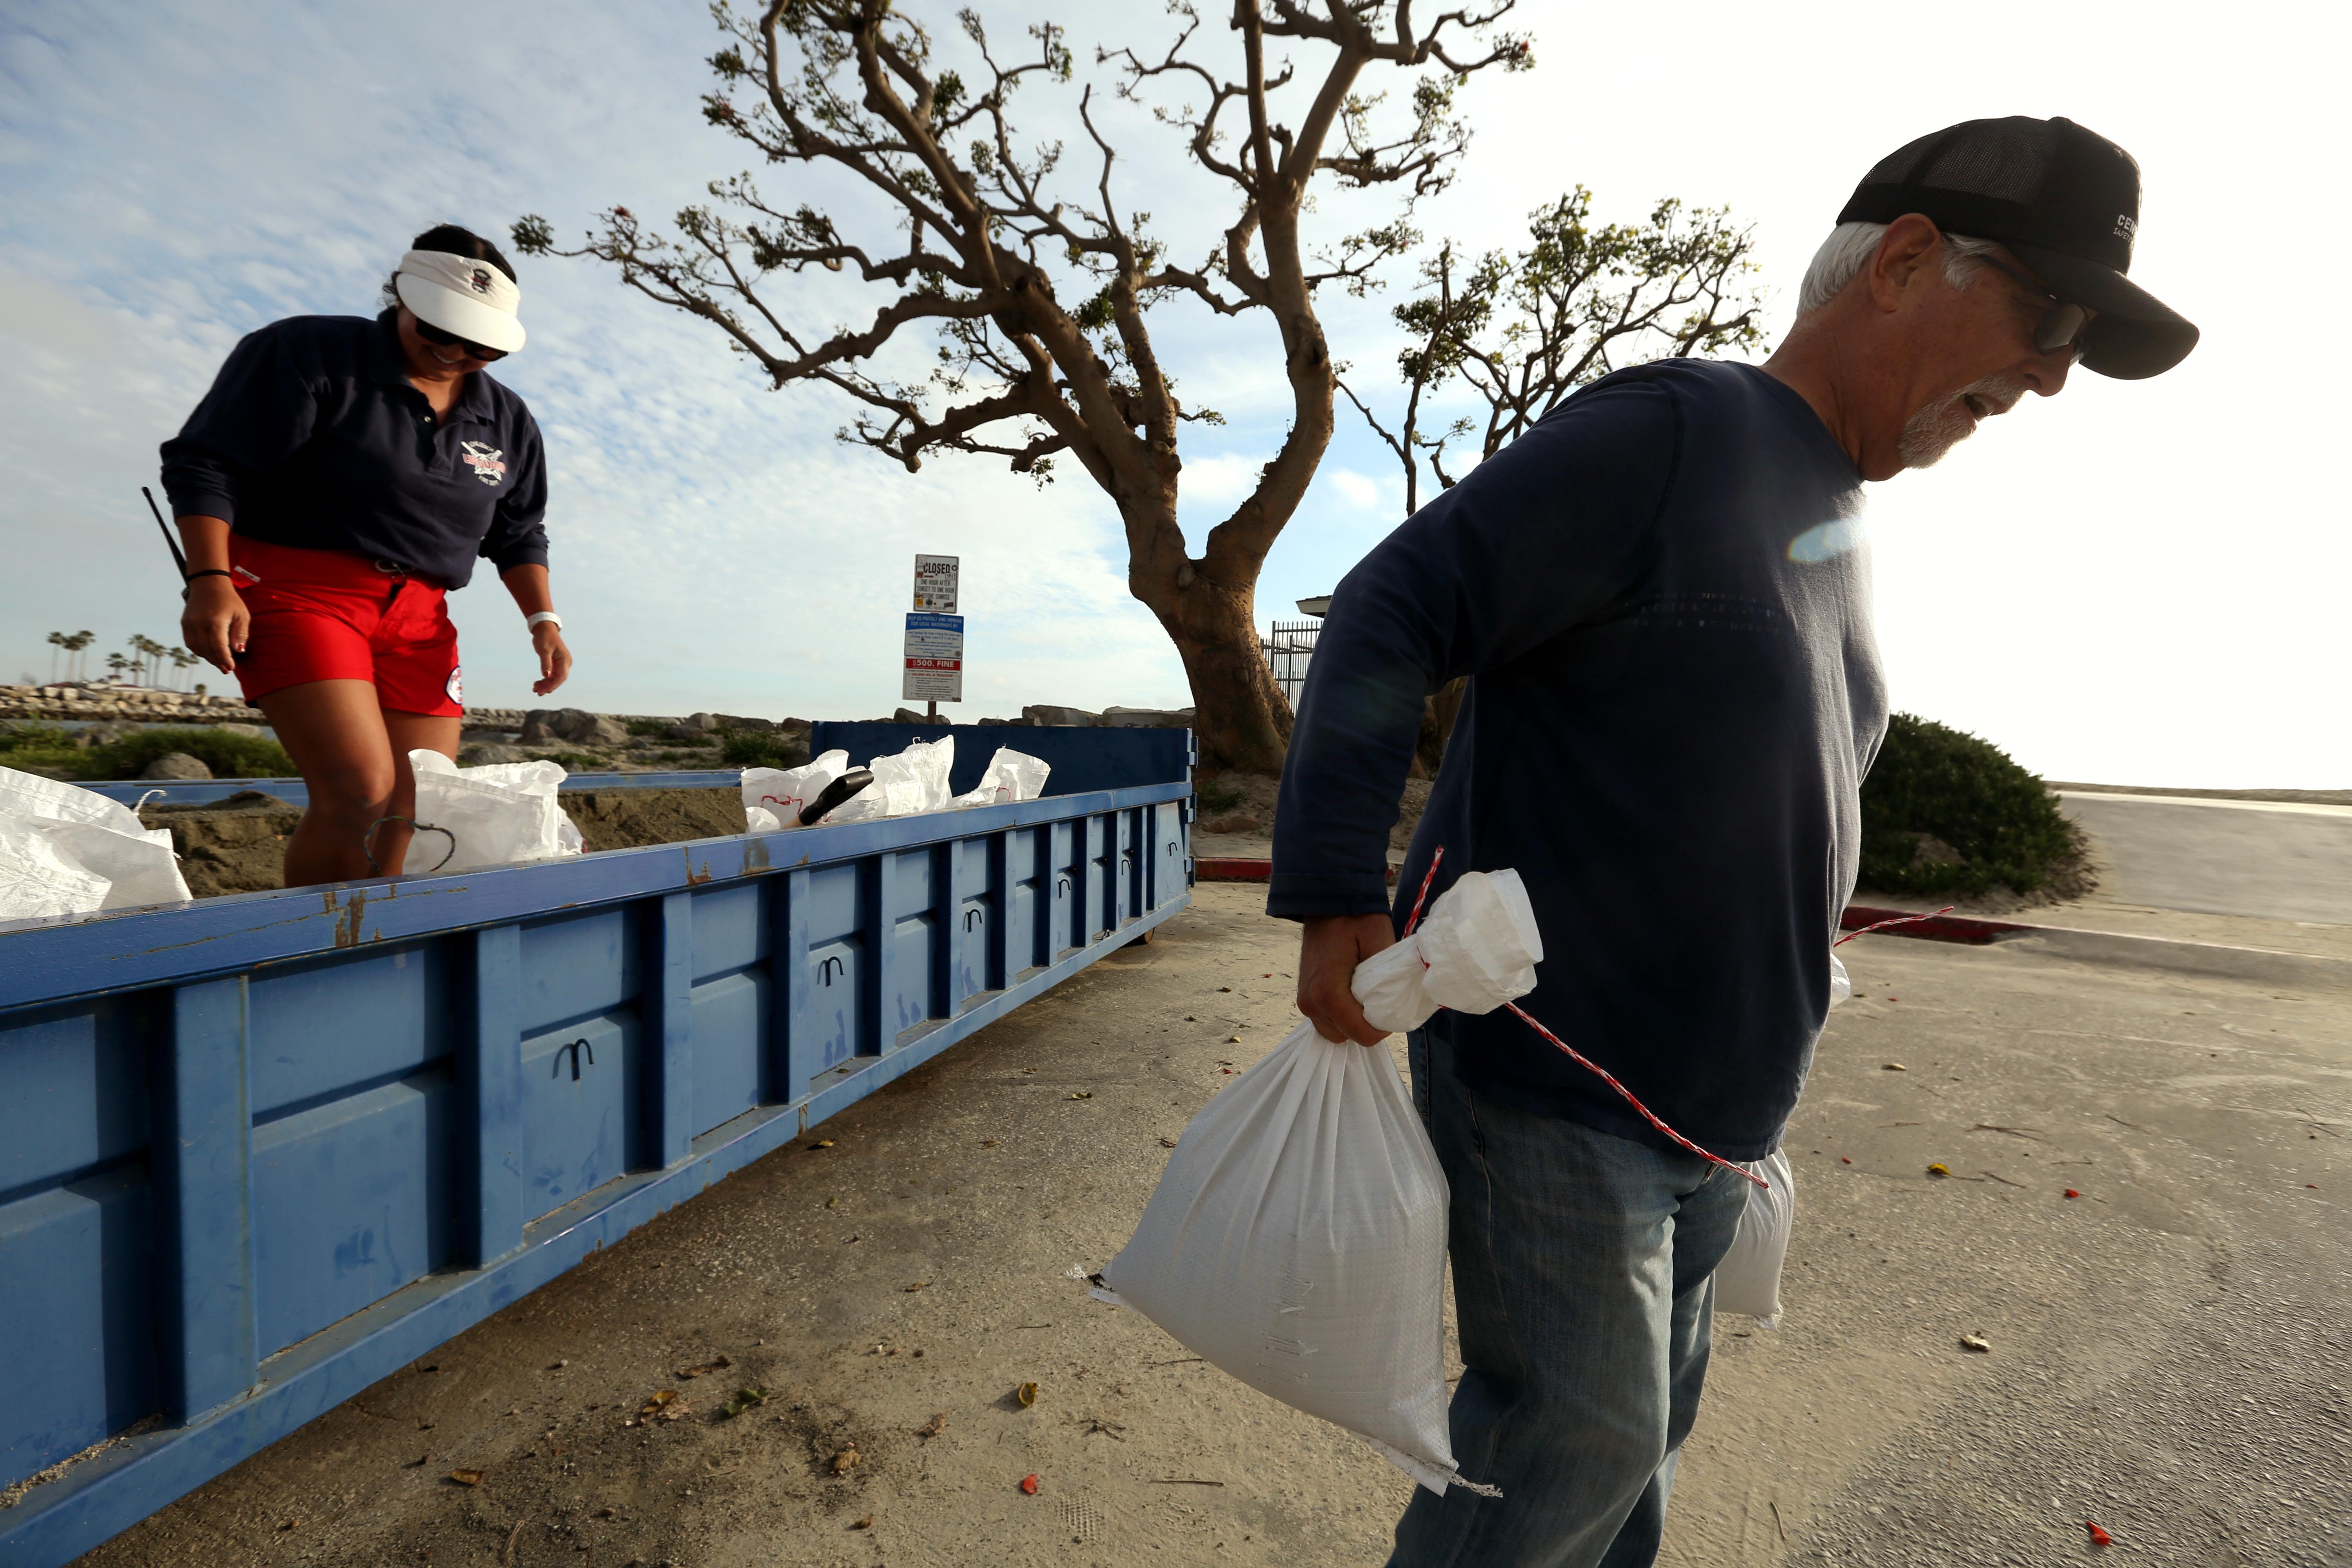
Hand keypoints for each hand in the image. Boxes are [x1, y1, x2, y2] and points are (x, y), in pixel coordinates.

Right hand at [180, 576, 247, 672]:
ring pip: (197, 648)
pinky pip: (190, 642)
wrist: (208, 583)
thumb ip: (240, 634)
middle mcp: (199, 623)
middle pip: (207, 650)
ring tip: (219, 662)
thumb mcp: (242, 615)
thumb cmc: (229, 600)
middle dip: (217, 661)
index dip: (225, 659)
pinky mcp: (184, 623)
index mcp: (215, 621)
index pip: (218, 647)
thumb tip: (239, 651)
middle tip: (226, 669)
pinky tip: (208, 652)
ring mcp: (189, 623)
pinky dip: (199, 650)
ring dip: (208, 657)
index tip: (231, 668)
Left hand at [530, 621, 570, 694]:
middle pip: (558, 680)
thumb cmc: (545, 637)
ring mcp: (560, 665)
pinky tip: (537, 683)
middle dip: (548, 686)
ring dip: (545, 685)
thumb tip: (546, 676)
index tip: (544, 690)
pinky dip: (544, 680)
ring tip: (535, 689)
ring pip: (554, 679)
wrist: (544, 629)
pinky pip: (551, 675)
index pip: (561, 676)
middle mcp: (565, 664)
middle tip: (537, 692)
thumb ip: (546, 663)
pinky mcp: (555, 665)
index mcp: (565, 660)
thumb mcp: (544, 650)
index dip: (553, 684)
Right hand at [1297, 913, 1396, 1045]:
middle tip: (1380, 998)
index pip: (1361, 1034)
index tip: (1392, 1004)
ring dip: (1353, 1021)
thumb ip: (1388, 977)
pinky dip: (1341, 1015)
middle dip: (1367, 1024)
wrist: (1326, 898)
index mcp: (1327, 994)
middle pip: (1347, 1036)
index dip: (1383, 1027)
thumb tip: (1397, 1005)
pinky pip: (1326, 1020)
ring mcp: (1305, 1001)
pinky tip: (1353, 994)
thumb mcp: (1379, 940)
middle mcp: (1311, 1003)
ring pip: (1335, 1031)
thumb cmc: (1355, 916)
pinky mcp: (1305, 996)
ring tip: (1366, 995)